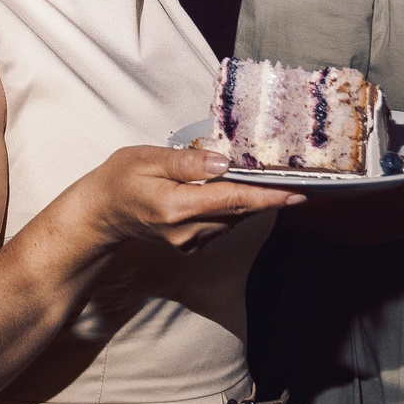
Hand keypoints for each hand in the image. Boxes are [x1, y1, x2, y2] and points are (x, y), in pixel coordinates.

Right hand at [81, 145, 304, 254]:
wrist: (102, 214)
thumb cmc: (120, 179)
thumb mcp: (147, 158)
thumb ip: (186, 162)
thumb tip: (222, 163)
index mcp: (175, 207)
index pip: (231, 200)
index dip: (267, 196)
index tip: (297, 193)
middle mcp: (187, 231)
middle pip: (239, 211)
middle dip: (270, 196)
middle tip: (301, 180)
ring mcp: (190, 242)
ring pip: (234, 219)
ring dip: (253, 200)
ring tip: (274, 180)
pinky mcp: (192, 245)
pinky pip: (223, 224)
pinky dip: (235, 208)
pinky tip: (238, 191)